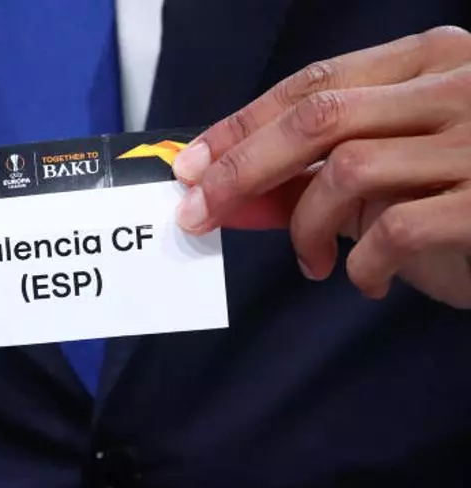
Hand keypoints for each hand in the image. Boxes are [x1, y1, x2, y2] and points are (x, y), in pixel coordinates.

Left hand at [173, 25, 470, 307]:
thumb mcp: (403, 159)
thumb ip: (329, 162)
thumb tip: (231, 185)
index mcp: (432, 61)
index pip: (314, 84)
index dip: (242, 124)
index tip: (190, 163)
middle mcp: (459, 87)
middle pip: (317, 119)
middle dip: (241, 169)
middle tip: (199, 214)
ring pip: (347, 171)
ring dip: (306, 226)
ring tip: (312, 261)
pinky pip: (395, 230)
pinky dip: (361, 263)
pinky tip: (363, 280)